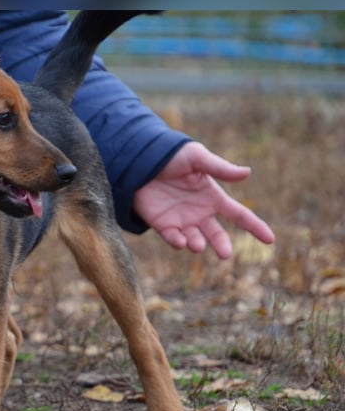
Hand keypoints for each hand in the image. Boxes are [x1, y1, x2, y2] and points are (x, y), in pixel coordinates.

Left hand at [133, 142, 274, 258]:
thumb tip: (247, 173)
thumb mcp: (197, 158)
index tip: (270, 240)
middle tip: (225, 254)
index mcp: (213, 197)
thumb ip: (220, 168)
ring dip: (197, 244)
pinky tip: (180, 241)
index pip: (240, 215)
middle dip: (222, 245)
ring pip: (196, 240)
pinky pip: (173, 239)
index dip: (255, 227)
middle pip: (217, 235)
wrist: (140, 160)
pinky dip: (177, 242)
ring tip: (197, 245)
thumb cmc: (171, 156)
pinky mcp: (163, 225)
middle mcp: (200, 213)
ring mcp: (182, 221)